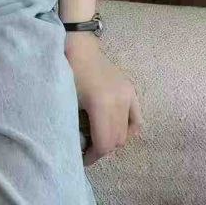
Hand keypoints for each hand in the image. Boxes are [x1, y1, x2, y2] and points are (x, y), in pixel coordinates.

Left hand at [64, 32, 142, 166]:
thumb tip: (81, 147)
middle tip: (88, 147)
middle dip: (102, 149)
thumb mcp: (68, 101)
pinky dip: (128, 129)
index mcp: (101, 104)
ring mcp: (128, 95)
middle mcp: (120, 101)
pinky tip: (115, 128)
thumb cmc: (69, 71)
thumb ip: (77, 126)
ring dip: (114, 139)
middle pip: (116, 140)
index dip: (93, 156)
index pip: (104, 143)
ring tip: (98, 136)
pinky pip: (136, 120)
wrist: (80, 47)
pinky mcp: (132, 90)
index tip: (82, 158)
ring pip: (127, 133)